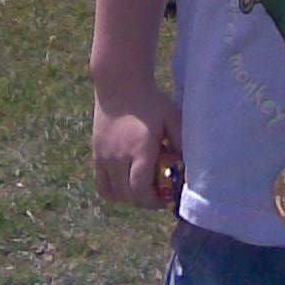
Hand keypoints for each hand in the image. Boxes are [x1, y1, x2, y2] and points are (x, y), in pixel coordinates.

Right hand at [92, 81, 182, 210]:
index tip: (166, 198)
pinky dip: (113, 193)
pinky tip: (125, 185)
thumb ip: (180, 140)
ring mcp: (104, 157)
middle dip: (146, 201)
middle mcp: (119, 157)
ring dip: (131, 198)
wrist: (119, 84)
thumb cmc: (149, 100)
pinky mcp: (96, 155)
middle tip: (159, 194)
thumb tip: (187, 164)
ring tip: (144, 188)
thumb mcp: (171, 116)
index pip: (140, 191)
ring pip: (115, 194)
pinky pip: (101, 186)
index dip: (153, 201)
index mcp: (139, 150)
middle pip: (129, 196)